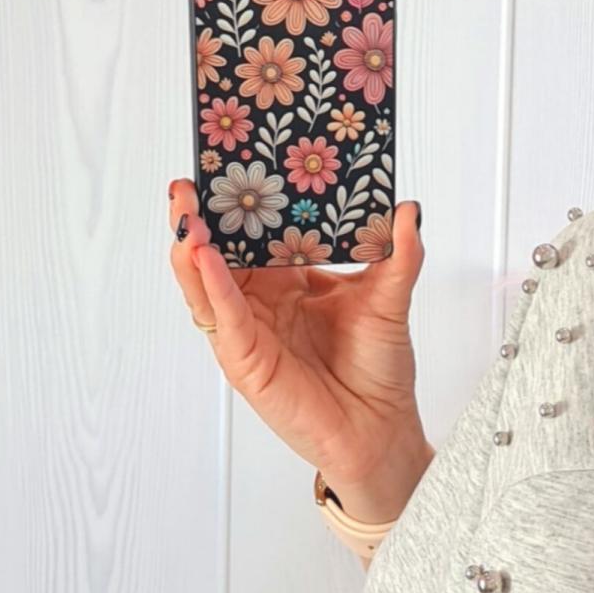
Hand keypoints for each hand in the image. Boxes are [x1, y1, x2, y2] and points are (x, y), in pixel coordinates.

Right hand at [166, 180, 432, 524]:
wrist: (381, 431)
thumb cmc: (378, 371)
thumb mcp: (390, 300)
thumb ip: (399, 255)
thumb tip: (409, 209)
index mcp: (288, 281)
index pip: (254, 232)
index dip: (240, 201)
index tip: (230, 162)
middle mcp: (261, 303)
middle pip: (218, 251)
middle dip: (198, 214)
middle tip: (189, 180)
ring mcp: (248, 331)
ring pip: (205, 282)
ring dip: (190, 245)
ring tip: (184, 210)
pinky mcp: (245, 361)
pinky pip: (224, 318)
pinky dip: (211, 286)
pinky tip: (204, 255)